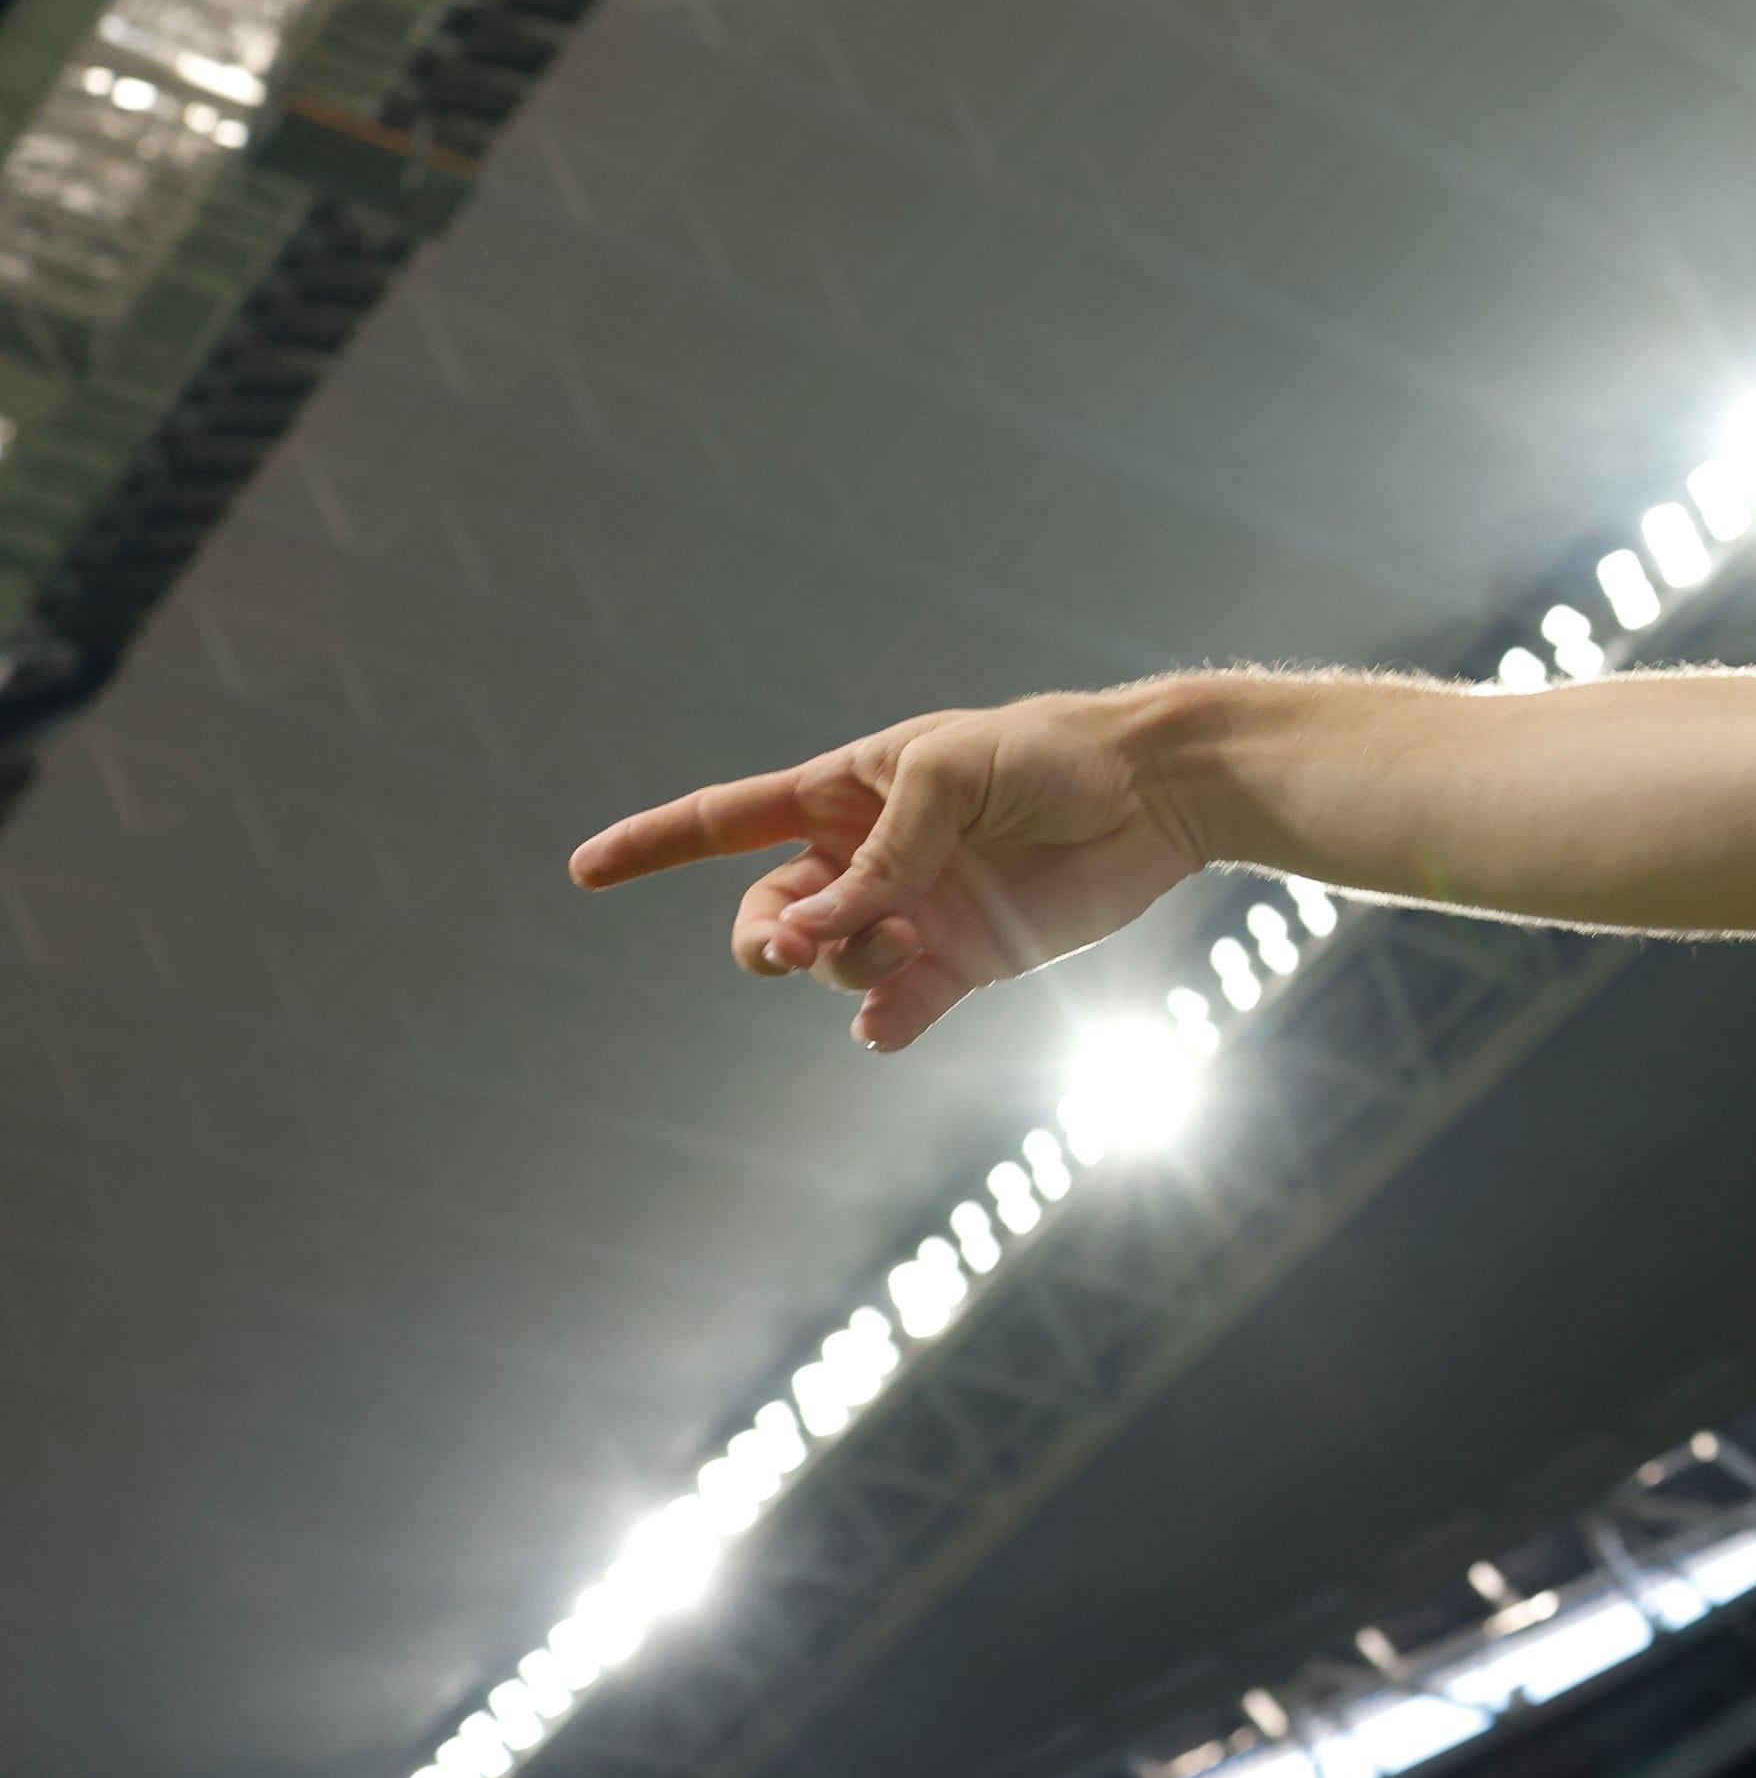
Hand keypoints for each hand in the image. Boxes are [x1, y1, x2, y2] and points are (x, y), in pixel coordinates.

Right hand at [573, 693, 1208, 1051]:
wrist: (1151, 794)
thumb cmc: (1047, 754)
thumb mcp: (949, 774)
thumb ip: (883, 853)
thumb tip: (818, 931)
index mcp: (844, 794)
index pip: (724, 821)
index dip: (651, 845)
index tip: (582, 870)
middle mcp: (866, 861)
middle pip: (764, 919)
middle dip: (762, 940)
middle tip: (796, 943)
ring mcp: (912, 914)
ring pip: (830, 966)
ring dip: (844, 963)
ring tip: (904, 938)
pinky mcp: (965, 962)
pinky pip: (894, 1011)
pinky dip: (882, 1023)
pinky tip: (886, 1023)